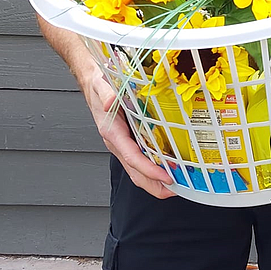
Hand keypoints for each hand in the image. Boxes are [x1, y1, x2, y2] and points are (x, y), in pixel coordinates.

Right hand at [77, 63, 174, 198]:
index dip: (149, 170)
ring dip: (155, 180)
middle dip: (155, 185)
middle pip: (136, 172)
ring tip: (177, 184)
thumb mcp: (102, 84)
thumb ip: (107, 92)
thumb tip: (111, 101)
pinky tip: (169, 166)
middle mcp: (117, 142)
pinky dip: (154, 167)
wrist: (92, 80)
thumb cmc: (99, 83)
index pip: (132, 158)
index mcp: (112, 132)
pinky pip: (141, 158)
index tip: (166, 177)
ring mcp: (123, 143)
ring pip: (138, 169)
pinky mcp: (129, 139)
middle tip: (177, 189)